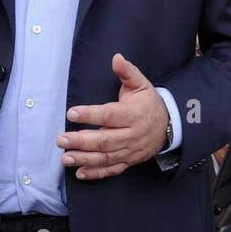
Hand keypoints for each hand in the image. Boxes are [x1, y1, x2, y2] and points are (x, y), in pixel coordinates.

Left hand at [58, 54, 168, 180]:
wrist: (169, 125)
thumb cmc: (148, 102)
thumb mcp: (141, 84)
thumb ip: (127, 72)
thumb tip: (116, 58)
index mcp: (133, 114)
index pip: (109, 115)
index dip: (90, 114)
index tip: (71, 113)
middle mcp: (132, 134)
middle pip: (105, 140)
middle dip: (82, 141)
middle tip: (61, 140)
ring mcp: (131, 150)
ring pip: (106, 157)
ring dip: (85, 159)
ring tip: (66, 157)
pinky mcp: (129, 161)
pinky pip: (112, 170)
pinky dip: (96, 173)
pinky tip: (80, 173)